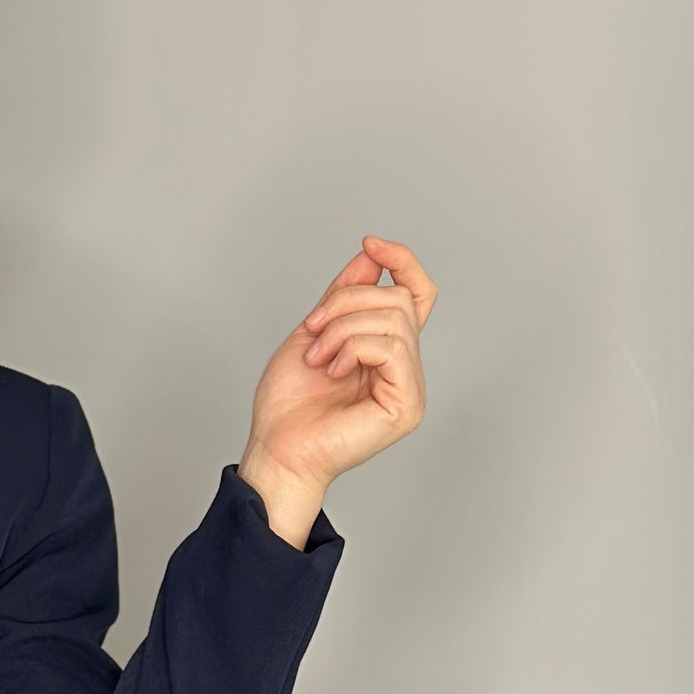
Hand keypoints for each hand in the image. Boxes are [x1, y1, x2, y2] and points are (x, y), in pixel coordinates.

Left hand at [238, 236, 433, 544]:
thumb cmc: (288, 405)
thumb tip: (371, 255)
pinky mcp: (407, 404)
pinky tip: (333, 370)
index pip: (417, 293)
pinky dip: (355, 348)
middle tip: (312, 331)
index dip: (402, 261)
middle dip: (346, 302)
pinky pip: (393, 348)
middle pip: (398, 298)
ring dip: (342, 329)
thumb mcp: (313, 331)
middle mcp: (404, 366)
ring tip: (318, 357)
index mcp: (386, 350)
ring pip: (394, 319)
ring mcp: (410, 386)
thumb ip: (344, 295)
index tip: (370, 244)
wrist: (276, 449)